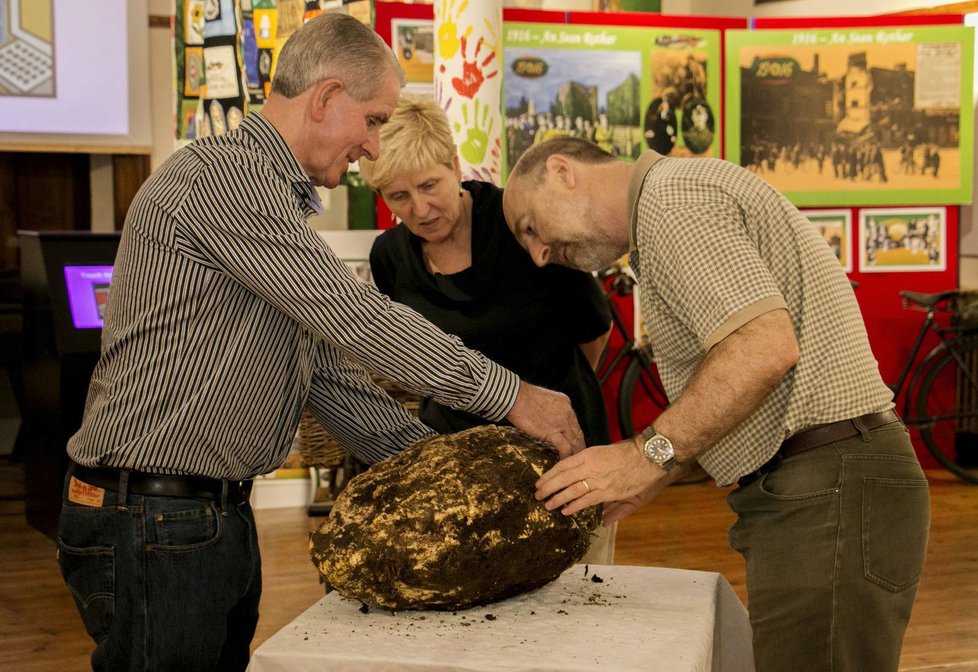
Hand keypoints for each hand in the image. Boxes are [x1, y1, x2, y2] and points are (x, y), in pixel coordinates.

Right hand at [505, 381, 584, 456]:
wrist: (515, 397)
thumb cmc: (522, 397)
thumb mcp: (544, 398)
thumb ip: (551, 409)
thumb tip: (548, 418)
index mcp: (565, 403)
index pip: (574, 422)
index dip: (575, 433)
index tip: (574, 441)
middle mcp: (567, 412)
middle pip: (578, 433)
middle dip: (579, 445)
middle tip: (579, 455)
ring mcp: (561, 423)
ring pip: (575, 441)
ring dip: (575, 453)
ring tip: (573, 461)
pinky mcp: (552, 432)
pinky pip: (565, 448)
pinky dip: (565, 456)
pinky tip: (563, 461)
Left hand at [535, 438, 676, 522]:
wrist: (646, 456)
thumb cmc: (626, 453)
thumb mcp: (603, 452)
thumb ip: (587, 462)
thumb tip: (571, 467)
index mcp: (588, 455)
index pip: (562, 465)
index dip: (549, 475)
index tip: (540, 481)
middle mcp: (590, 466)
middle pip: (563, 477)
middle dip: (548, 487)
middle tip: (537, 495)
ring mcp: (599, 479)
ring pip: (572, 489)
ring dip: (558, 498)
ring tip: (547, 504)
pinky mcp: (608, 491)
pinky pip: (587, 500)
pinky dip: (575, 505)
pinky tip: (566, 510)